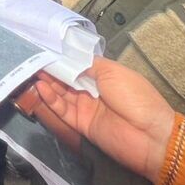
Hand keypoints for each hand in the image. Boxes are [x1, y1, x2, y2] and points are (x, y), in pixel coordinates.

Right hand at [31, 57, 176, 183]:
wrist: (150, 135)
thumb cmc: (135, 97)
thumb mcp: (113, 71)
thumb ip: (88, 65)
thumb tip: (69, 59)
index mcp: (104, 76)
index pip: (78, 65)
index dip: (63, 58)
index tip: (46, 48)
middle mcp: (94, 91)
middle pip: (68, 79)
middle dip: (53, 69)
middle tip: (34, 58)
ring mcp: (87, 108)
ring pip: (62, 93)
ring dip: (49, 83)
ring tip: (34, 71)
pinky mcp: (81, 124)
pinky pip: (63, 110)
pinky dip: (51, 99)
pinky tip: (42, 87)